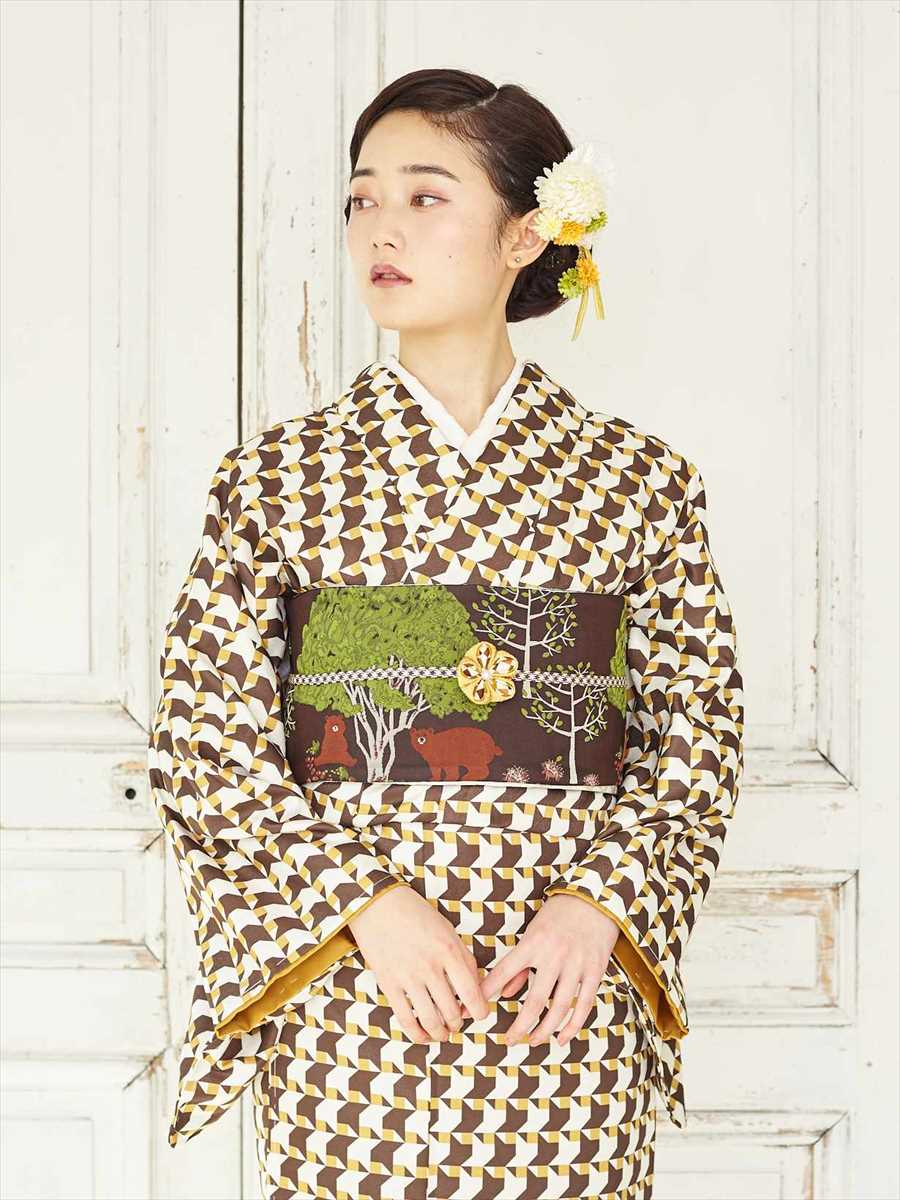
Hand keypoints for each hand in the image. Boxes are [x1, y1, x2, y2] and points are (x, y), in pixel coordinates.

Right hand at [348, 884, 490, 1043]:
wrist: (378, 905)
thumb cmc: (416, 915)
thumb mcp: (448, 930)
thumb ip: (463, 958)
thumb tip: (476, 987)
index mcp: (449, 951)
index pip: (472, 993)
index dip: (480, 1012)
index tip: (480, 1014)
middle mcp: (430, 966)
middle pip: (452, 1011)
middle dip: (458, 1023)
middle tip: (457, 1022)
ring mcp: (408, 977)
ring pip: (431, 1020)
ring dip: (440, 1033)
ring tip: (443, 1033)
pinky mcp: (388, 984)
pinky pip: (406, 1019)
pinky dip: (417, 1034)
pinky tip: (423, 1036)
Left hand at [477, 893, 619, 1046]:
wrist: (595, 897)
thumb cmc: (558, 914)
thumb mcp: (533, 931)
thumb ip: (521, 963)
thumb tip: (507, 993)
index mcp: (532, 943)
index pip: (503, 973)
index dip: (485, 994)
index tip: (469, 1012)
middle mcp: (553, 955)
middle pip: (534, 1001)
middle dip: (519, 1026)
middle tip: (508, 1040)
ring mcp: (576, 964)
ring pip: (559, 1007)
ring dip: (545, 1030)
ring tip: (533, 1041)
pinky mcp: (595, 970)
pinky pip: (584, 1005)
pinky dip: (572, 1025)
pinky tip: (561, 1037)